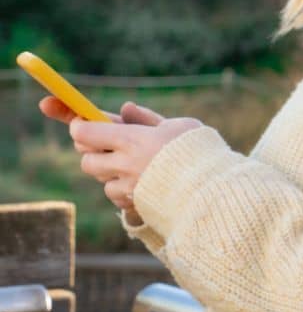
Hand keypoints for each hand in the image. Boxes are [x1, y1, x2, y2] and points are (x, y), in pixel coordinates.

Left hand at [67, 102, 200, 211]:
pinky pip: (115, 195)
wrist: (212, 186)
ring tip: (132, 164)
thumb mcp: (177, 125)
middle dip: (93, 151)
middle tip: (109, 145)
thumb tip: (125, 108)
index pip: (85, 132)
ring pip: (101, 178)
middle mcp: (125, 164)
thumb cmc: (198, 150)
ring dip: (109, 170)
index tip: (84, 123)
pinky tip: (140, 181)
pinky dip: (121, 188)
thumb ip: (147, 118)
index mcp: (133, 139)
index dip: (80, 126)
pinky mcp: (133, 204)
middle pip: (86, 159)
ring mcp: (128, 186)